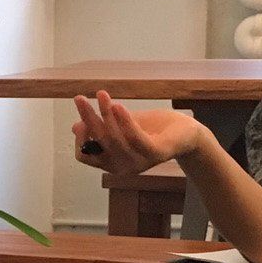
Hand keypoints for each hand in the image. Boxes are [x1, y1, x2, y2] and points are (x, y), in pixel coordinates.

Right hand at [71, 91, 204, 173]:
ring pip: (114, 140)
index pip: (85, 156)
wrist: (185, 132)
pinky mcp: (156, 154)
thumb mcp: (121, 126)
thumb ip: (101, 128)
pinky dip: (124, 121)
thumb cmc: (152, 129)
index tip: (79, 118)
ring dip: (105, 114)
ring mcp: (140, 162)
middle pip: (98, 143)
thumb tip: (75, 127)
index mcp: (111, 163)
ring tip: (102, 95)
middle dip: (87, 118)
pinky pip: (135, 138)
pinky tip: (118, 105)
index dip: (79, 138)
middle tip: (79, 98)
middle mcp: (123, 167)